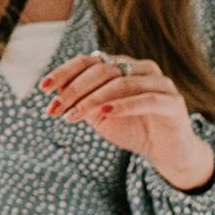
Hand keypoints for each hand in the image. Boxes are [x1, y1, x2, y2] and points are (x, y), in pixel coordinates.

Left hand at [39, 51, 214, 190]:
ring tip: (74, 116)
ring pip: (121, 82)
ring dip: (93, 99)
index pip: (88, 61)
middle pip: (102, 69)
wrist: (166, 153)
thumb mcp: (99, 116)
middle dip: (74, 90)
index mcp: (122, 66)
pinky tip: (104, 113)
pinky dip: (123, 105)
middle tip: (55, 109)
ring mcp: (159, 82)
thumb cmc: (131, 129)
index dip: (64, 72)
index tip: (43, 88)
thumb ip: (82, 101)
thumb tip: (55, 90)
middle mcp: (140, 68)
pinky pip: (145, 98)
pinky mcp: (172, 101)